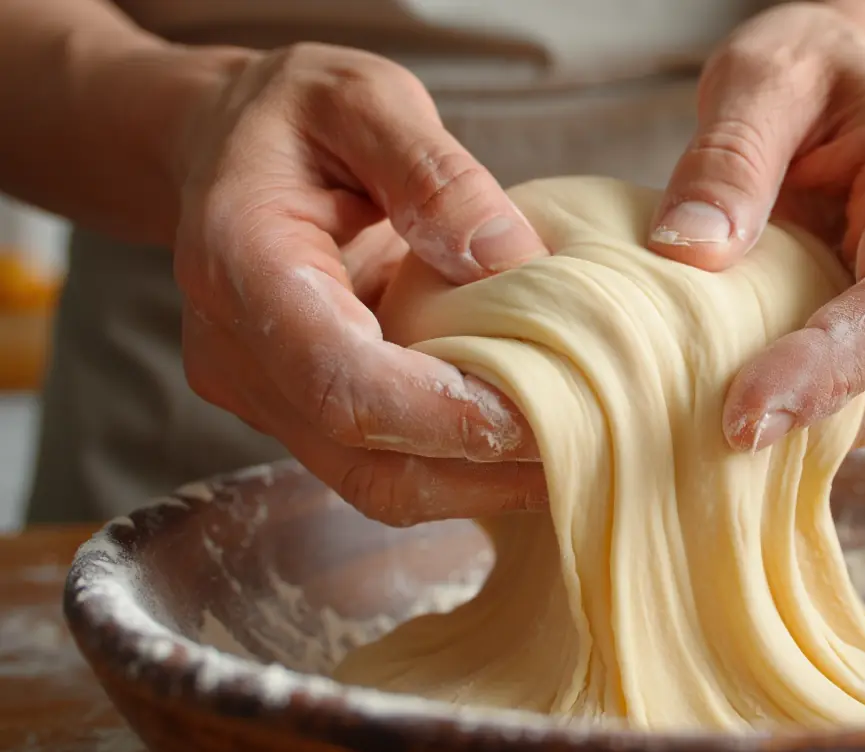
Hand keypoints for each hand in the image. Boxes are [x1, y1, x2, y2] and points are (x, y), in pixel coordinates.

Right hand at [172, 44, 548, 523]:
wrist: (222, 146)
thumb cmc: (294, 115)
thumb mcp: (368, 100)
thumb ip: (436, 174)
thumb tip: (514, 261)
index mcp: (243, 264)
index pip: (340, 381)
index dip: (444, 416)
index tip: (542, 414)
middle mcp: (238, 353)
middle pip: (364, 459)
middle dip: (480, 467)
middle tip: (587, 443)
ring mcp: (264, 395)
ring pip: (377, 483)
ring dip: (479, 481)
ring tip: (574, 449)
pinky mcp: (297, 414)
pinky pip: (381, 464)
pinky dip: (459, 463)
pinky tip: (525, 437)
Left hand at [649, 3, 864, 451]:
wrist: (846, 74)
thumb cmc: (811, 68)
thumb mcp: (761, 77)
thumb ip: (729, 157)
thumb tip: (691, 251)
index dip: (834, 366)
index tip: (749, 412)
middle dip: (821, 415)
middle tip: (722, 442)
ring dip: (815, 426)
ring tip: (723, 440)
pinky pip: (861, 385)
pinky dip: (809, 411)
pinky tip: (744, 414)